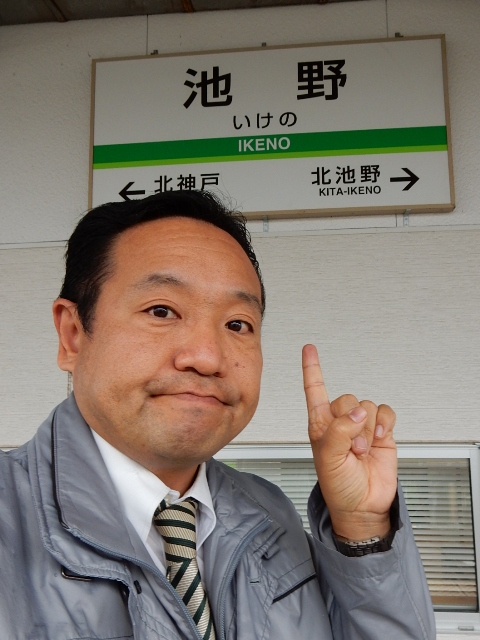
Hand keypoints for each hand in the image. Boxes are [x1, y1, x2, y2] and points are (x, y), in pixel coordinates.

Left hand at [302, 344, 396, 540]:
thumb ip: (339, 431)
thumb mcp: (328, 459)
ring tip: (362, 451)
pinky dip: (384, 425)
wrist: (363, 506)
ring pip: (367, 406)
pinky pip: (385, 412)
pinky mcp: (381, 431)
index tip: (309, 348)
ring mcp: (361, 426)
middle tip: (351, 449)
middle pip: (347, 398)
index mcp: (320, 424)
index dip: (312, 368)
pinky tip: (379, 439)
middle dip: (351, 423)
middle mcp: (340, 421)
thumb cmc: (338, 485)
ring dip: (367, 430)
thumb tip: (358, 412)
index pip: (315, 389)